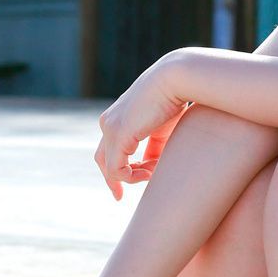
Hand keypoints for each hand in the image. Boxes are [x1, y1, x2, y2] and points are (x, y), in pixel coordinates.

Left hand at [95, 54, 191, 200]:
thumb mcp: (161, 129)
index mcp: (116, 118)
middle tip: (119, 196)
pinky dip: (130, 176)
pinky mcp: (118, 135)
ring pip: (107, 166)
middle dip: (112, 179)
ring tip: (150, 176)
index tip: (134, 179)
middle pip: (102, 159)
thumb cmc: (174, 100)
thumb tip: (149, 167)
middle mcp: (108, 123)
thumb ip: (153, 149)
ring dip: (128, 178)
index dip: (119, 168)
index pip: (109, 149)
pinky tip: (148, 173)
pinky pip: (116, 168)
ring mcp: (110, 128)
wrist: (175, 79)